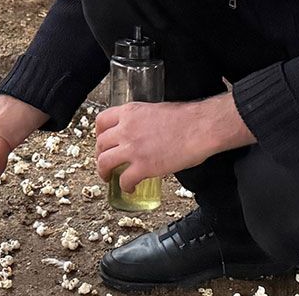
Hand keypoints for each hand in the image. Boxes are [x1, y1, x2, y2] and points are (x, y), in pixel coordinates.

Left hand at [95, 93, 254, 193]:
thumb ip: (141, 120)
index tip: (102, 142)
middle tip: (104, 162)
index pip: (101, 121)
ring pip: (104, 162)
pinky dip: (125, 186)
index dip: (98, 134)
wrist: (200, 127)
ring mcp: (133, 148)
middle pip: (100, 144)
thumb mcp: (155, 110)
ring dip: (103, 172)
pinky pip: (124, 179)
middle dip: (99, 155)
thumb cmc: (186, 118)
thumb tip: (141, 130)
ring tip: (108, 178)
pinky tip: (130, 188)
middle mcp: (126, 129)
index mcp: (130, 113)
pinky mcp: (143, 166)